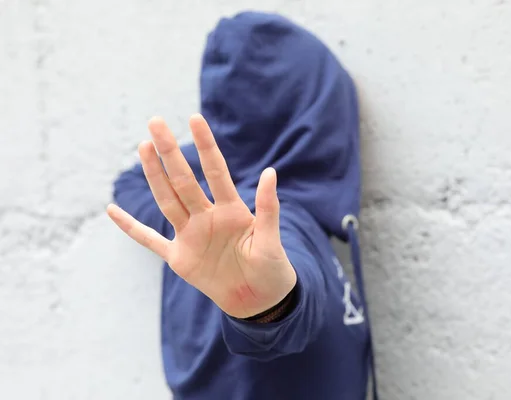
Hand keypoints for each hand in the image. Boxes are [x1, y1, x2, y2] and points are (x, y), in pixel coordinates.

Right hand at [107, 114, 296, 317]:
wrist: (259, 301)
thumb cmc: (271, 269)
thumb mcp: (271, 239)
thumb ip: (268, 208)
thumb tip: (271, 171)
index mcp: (232, 210)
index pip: (216, 171)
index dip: (205, 146)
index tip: (194, 119)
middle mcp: (207, 217)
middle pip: (184, 180)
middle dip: (170, 152)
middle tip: (156, 122)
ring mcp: (191, 236)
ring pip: (167, 200)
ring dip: (154, 175)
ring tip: (144, 146)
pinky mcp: (179, 258)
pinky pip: (150, 240)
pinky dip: (131, 227)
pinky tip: (112, 210)